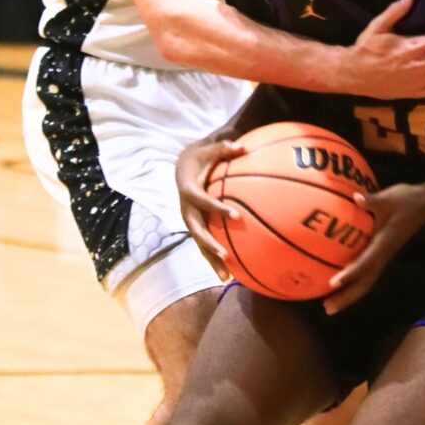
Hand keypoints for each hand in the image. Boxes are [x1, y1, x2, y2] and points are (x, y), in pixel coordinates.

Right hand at [176, 138, 246, 278]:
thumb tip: (242, 146)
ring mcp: (190, 220)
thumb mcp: (209, 148)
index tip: (236, 216)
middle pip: (196, 230)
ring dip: (211, 260)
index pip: (203, 201)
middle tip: (225, 256)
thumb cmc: (200, 156)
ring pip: (199, 243)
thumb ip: (224, 147)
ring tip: (226, 277)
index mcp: (189, 190)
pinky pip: (205, 243)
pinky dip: (215, 258)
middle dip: (209, 245)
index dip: (217, 208)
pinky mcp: (196, 226)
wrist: (182, 166)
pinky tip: (231, 272)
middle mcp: (186, 209)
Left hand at [323, 182, 424, 313]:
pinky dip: (354, 283)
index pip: (366, 262)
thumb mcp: (388, 197)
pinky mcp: (383, 254)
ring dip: (349, 295)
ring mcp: (384, 256)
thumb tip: (356, 198)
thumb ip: (372, 201)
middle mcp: (384, 254)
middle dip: (347, 297)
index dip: (350, 273)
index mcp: (384, 243)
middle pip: (365, 282)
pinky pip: (367, 273)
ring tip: (330, 306)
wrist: (424, 204)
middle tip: (327, 308)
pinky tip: (341, 285)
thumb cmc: (405, 199)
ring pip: (366, 281)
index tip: (332, 283)